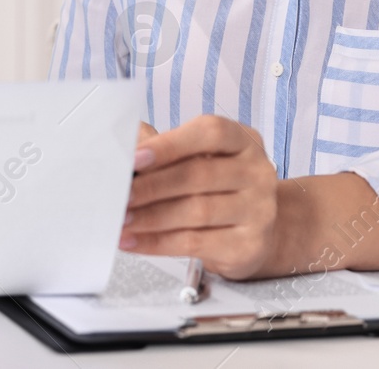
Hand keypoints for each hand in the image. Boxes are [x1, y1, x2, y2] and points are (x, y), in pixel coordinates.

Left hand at [119, 114, 279, 278]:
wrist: (255, 232)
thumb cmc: (218, 188)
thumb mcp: (199, 159)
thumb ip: (164, 149)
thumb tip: (123, 147)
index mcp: (244, 140)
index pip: (210, 133)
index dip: (169, 145)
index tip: (135, 157)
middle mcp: (257, 172)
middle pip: (199, 174)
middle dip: (152, 186)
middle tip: (120, 193)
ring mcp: (258, 210)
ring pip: (196, 211)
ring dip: (151, 217)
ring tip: (122, 218)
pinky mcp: (248, 245)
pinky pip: (195, 243)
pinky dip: (157, 242)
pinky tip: (134, 240)